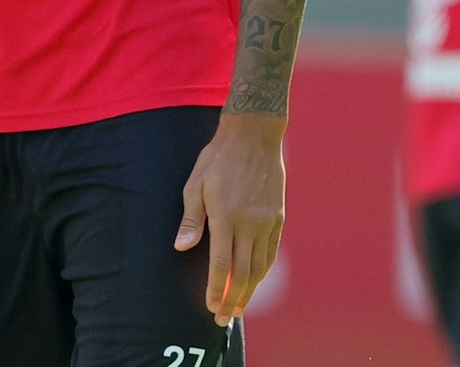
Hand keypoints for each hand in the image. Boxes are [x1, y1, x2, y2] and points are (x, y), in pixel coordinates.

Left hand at [174, 112, 286, 324]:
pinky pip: (270, 252)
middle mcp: (249, 224)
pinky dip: (263, 271)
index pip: (221, 265)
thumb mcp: (195, 184)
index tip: (211, 307)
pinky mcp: (278, 218)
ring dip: (249, 290)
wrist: (253, 138)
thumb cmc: (217, 159)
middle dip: (233, 299)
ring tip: (240, 307)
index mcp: (226, 217)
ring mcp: (267, 222)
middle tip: (224, 319)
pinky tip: (255, 280)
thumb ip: (191, 219)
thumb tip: (181, 247)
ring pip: (259, 266)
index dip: (216, 289)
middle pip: (243, 273)